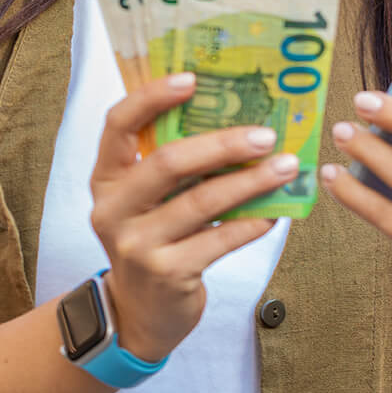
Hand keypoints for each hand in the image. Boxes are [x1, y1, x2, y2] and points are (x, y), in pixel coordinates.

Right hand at [88, 72, 297, 362]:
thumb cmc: (152, 241)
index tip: (193, 78)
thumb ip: (168, 165)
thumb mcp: (143, 201)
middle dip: (222, 143)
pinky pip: (219, 240)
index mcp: (105, 178)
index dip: (152, 97)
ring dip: (250, 181)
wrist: (139, 314)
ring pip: (201, 201)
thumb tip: (233, 118)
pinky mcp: (167, 273)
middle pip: (169, 161)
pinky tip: (275, 212)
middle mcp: (114, 208)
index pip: (118, 123)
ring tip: (286, 167)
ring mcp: (138, 243)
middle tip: (265, 134)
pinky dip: (251, 223)